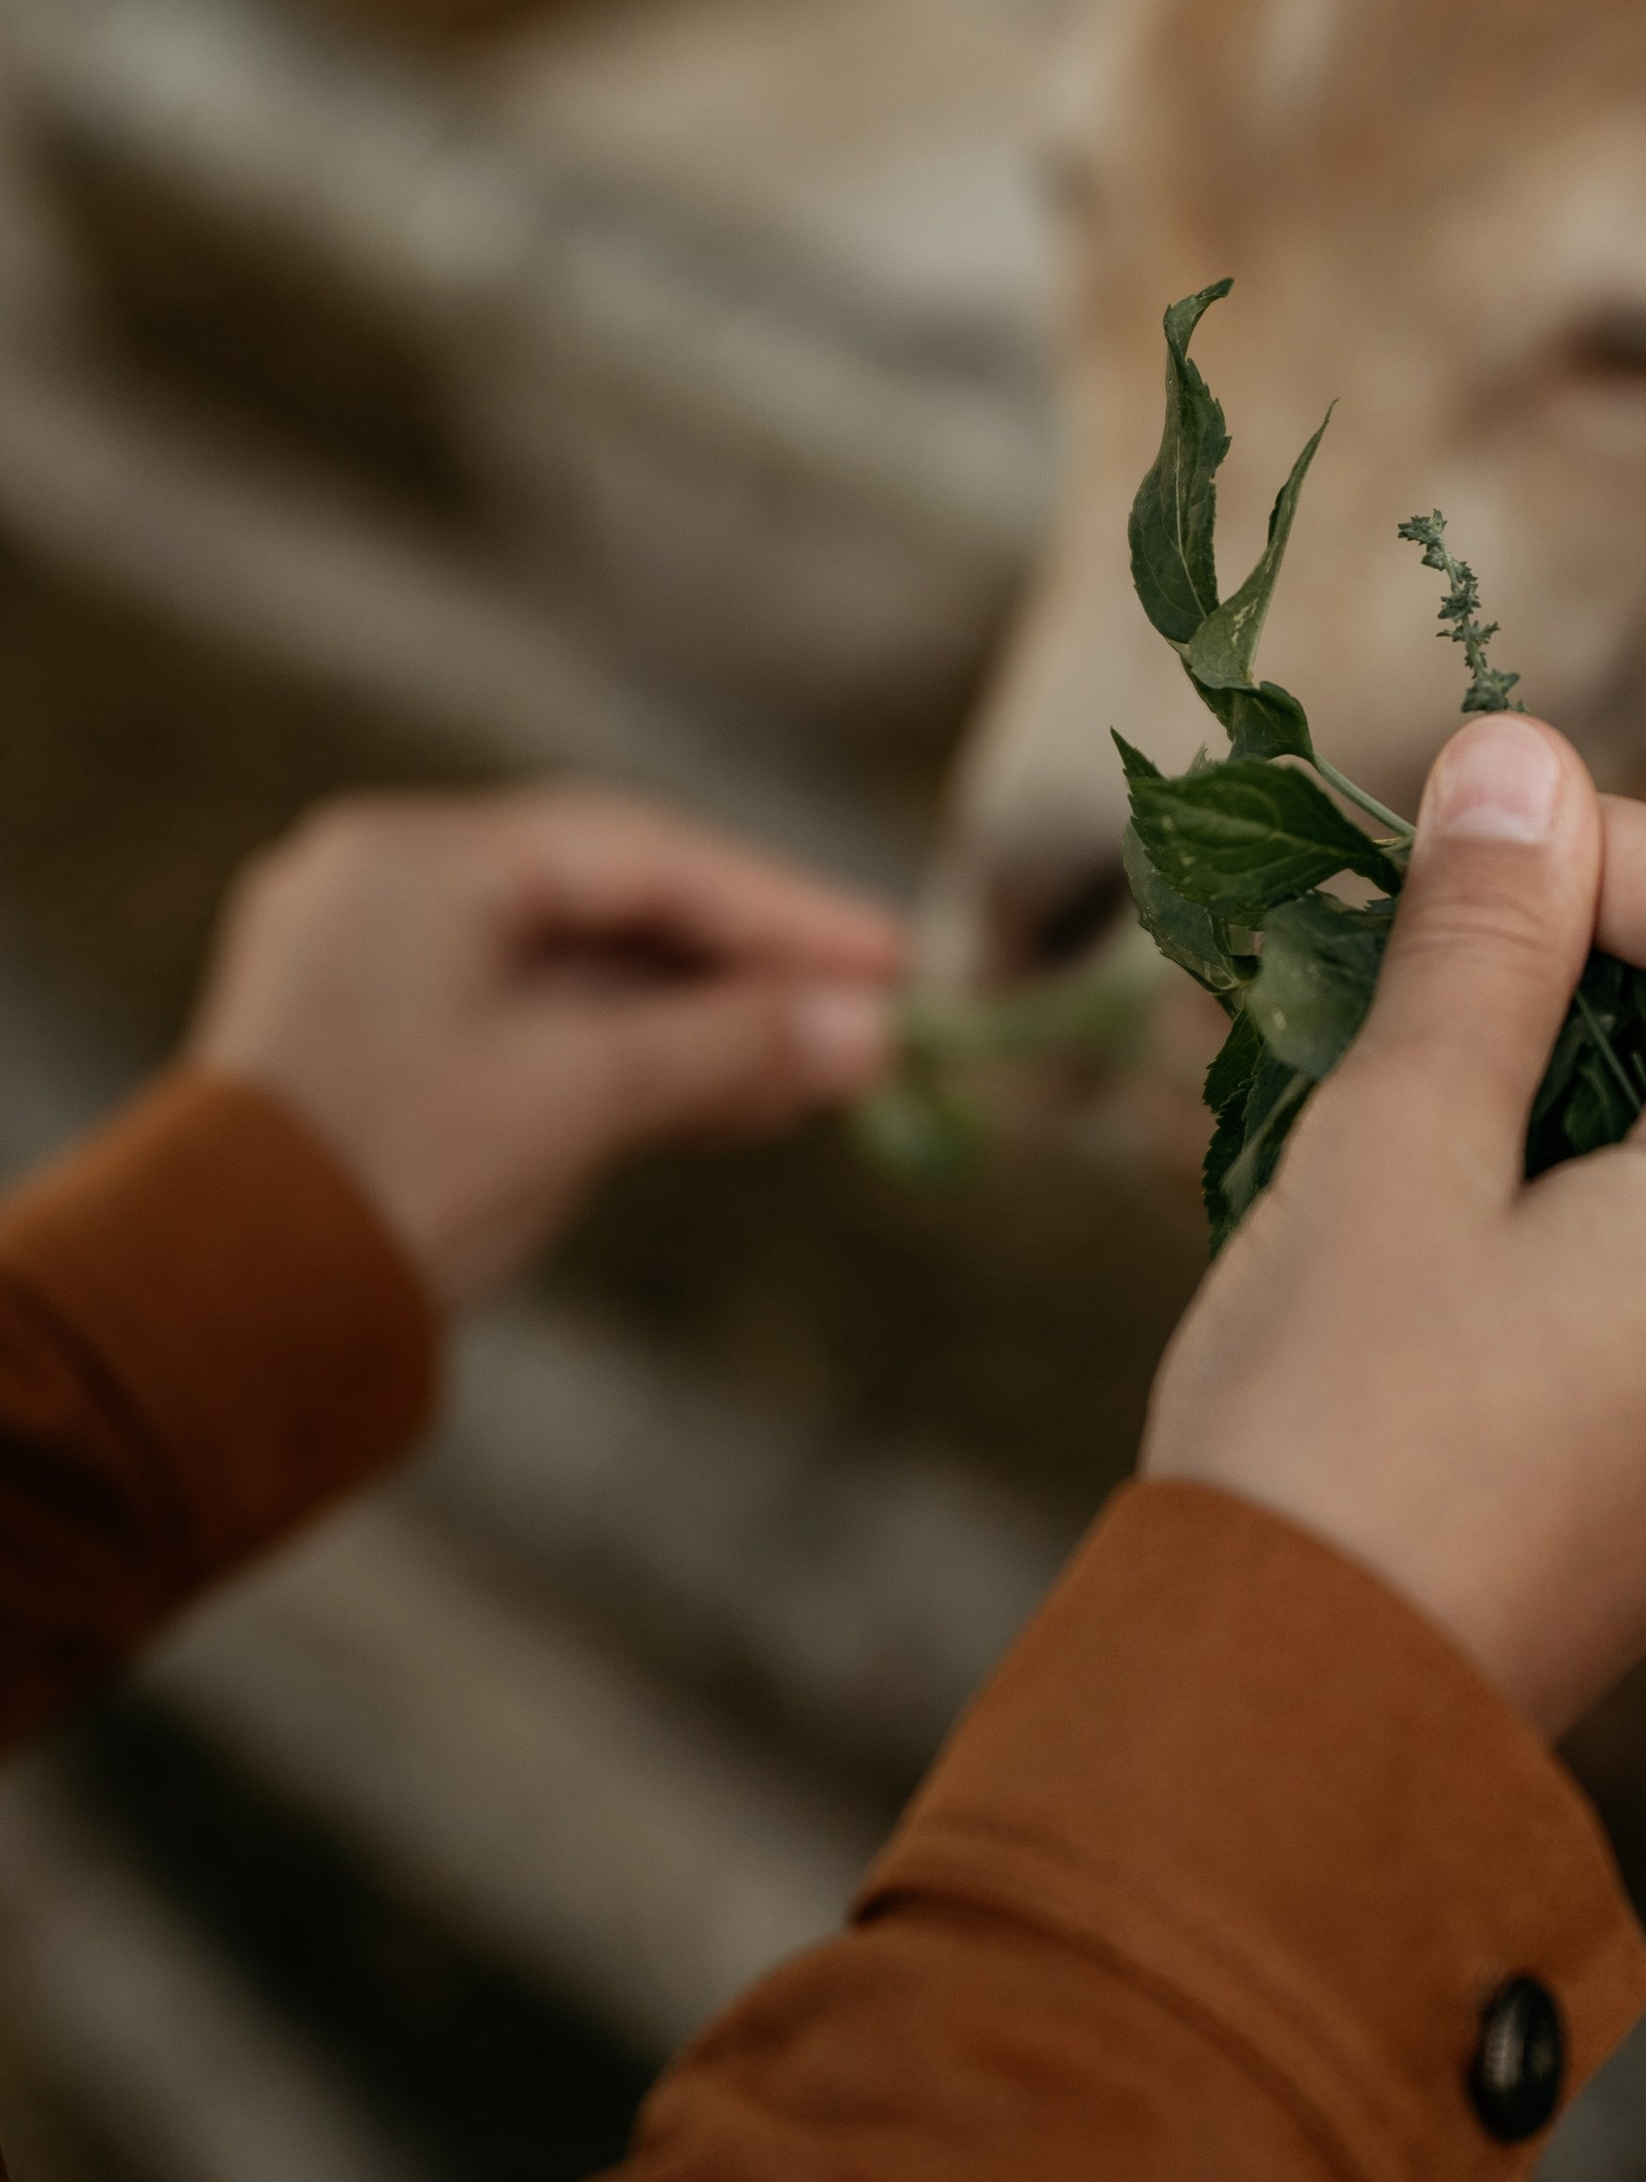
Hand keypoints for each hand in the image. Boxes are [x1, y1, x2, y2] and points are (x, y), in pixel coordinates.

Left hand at [191, 785, 908, 1309]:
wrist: (215, 1325)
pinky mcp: (387, 1054)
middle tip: (879, 1021)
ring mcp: (382, 972)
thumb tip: (876, 1031)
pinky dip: (640, 1063)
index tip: (895, 955)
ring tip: (833, 1072)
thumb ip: (730, 1048)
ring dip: (706, 1027)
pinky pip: (541, 1031)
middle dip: (751, 974)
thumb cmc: (386, 1182)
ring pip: (585, 979)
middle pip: (616, 909)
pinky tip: (747, 1096)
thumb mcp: (577, 1098)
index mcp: (414, 861)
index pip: (639, 855)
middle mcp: (389, 891)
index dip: (782, 910)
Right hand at [1142, 717, 1645, 1735]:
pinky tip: (1485, 1173)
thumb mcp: (1393, 1153)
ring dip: (1636, 1048)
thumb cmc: (1326, 1436)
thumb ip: (1482, 947)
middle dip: (1644, 937)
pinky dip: (1638, 1165)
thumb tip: (1518, 760)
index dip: (1622, 845)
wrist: (1296, 1738)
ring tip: (1453, 1044)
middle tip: (1465, 930)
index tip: (1461, 847)